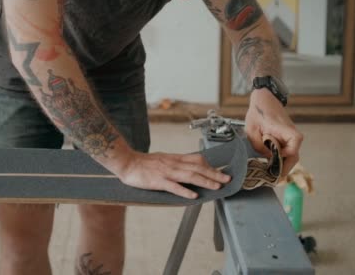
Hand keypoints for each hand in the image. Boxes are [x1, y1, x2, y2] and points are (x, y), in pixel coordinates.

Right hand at [115, 151, 231, 198]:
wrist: (127, 162)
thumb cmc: (143, 163)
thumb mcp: (163, 159)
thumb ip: (176, 163)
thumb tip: (189, 166)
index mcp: (174, 159)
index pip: (197, 160)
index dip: (210, 166)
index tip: (220, 171)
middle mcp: (173, 164)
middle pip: (197, 168)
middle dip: (214, 174)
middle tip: (227, 179)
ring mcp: (166, 172)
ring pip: (189, 176)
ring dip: (205, 181)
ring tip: (217, 187)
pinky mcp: (158, 181)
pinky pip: (174, 186)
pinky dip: (185, 190)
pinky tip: (194, 195)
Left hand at [246, 88, 302, 174]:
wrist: (264, 98)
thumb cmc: (257, 111)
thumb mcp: (252, 130)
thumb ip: (259, 146)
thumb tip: (267, 158)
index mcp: (283, 129)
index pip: (294, 146)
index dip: (286, 156)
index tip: (275, 162)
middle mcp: (291, 133)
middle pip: (294, 155)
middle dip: (285, 168)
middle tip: (274, 178)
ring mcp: (291, 135)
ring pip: (292, 155)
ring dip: (283, 164)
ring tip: (272, 173)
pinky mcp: (288, 137)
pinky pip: (288, 150)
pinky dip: (282, 158)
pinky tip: (272, 163)